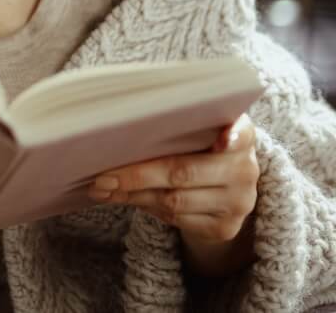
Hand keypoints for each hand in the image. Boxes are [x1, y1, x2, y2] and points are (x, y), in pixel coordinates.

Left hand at [88, 114, 259, 275]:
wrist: (224, 185)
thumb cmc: (199, 144)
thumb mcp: (199, 127)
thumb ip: (177, 119)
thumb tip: (121, 120)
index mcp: (242, 137)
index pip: (241, 135)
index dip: (232, 136)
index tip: (222, 139)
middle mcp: (246, 171)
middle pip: (184, 173)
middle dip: (136, 175)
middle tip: (102, 176)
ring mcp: (238, 203)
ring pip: (174, 201)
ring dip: (132, 195)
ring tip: (102, 188)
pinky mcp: (225, 228)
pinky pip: (177, 219)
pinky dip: (146, 207)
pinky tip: (126, 198)